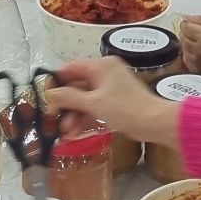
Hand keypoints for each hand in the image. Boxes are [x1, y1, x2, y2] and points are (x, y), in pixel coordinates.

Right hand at [45, 58, 176, 144]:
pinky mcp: (116, 101)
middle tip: (53, 120)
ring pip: (85, 98)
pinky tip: (76, 132)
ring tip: (66, 133)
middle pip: (78, 85)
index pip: (71, 68)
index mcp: (101, 66)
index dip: (56, 81)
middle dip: (66, 105)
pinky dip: (86, 117)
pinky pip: (95, 106)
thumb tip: (51, 93)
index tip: (44, 96)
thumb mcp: (94, 103)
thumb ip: (70, 97)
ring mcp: (111, 87)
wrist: (155, 123)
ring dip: (75, 115)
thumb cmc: (125, 109)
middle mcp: (105, 72)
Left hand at [177, 15, 200, 82]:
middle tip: (193, 32)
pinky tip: (196, 53)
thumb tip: (186, 17)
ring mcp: (198, 61)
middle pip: (183, 38)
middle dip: (186, 33)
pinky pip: (187, 61)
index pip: (185, 26)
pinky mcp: (199, 70)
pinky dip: (188, 55)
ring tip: (197, 43)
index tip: (188, 23)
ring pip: (184, 49)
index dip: (185, 23)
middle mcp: (198, 48)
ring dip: (187, 44)